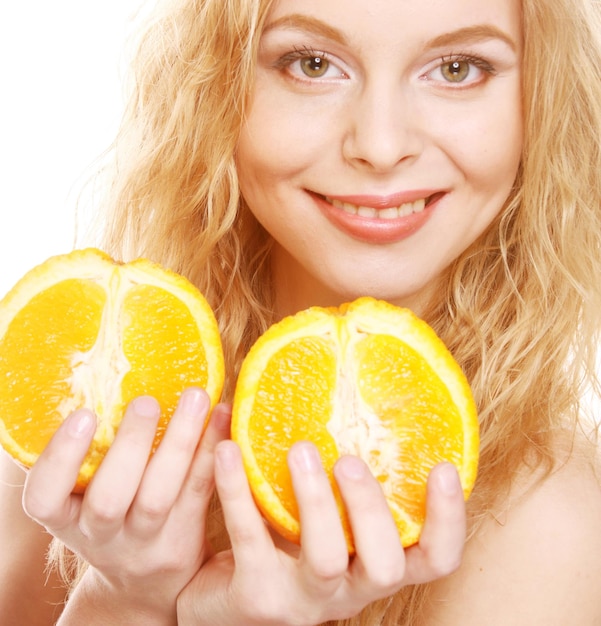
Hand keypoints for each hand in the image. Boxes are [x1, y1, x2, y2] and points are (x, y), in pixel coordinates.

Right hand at [22, 388, 230, 621]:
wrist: (143, 583)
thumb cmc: (111, 518)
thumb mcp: (84, 499)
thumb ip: (91, 457)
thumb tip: (116, 380)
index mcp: (65, 519)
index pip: (44, 498)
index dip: (60, 458)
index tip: (84, 414)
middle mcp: (101, 536)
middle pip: (110, 499)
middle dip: (129, 446)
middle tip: (147, 401)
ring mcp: (144, 543)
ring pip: (160, 497)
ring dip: (180, 442)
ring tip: (196, 397)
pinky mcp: (183, 541)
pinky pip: (200, 492)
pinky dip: (212, 451)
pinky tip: (223, 415)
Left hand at [177, 441, 465, 625]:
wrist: (221, 608)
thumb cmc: (283, 550)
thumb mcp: (322, 524)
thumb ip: (340, 485)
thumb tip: (348, 395)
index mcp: (370, 567)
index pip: (432, 560)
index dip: (447, 521)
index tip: (442, 467)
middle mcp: (347, 590)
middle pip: (386, 566)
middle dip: (372, 508)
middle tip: (348, 459)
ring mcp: (302, 601)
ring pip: (326, 559)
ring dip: (316, 500)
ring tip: (299, 448)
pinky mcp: (254, 597)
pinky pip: (250, 538)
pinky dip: (238, 489)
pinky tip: (227, 449)